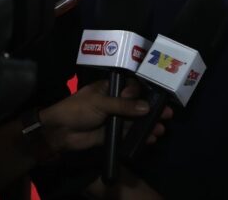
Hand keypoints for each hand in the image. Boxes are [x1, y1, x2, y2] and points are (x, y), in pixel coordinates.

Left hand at [39, 79, 171, 151]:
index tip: (154, 98)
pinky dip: (139, 137)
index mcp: (110, 89)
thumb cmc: (78, 109)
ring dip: (148, 125)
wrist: (60, 132)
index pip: (132, 88)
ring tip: (160, 129)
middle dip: (152, 110)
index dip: (143, 93)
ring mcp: (114, 119)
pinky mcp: (112, 134)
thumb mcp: (100, 102)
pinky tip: (151, 139)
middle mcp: (115, 102)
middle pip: (137, 105)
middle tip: (167, 114)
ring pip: (135, 121)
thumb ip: (123, 105)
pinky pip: (129, 134)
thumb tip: (146, 107)